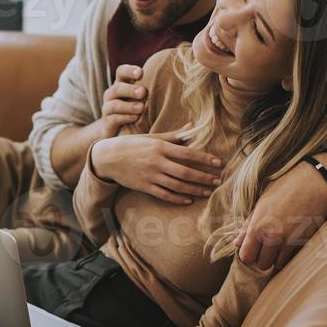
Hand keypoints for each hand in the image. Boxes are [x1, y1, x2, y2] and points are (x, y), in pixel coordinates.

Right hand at [90, 130, 222, 203]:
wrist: (107, 158)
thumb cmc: (132, 145)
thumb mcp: (151, 137)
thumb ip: (173, 135)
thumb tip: (192, 127)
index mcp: (160, 147)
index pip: (187, 153)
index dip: (204, 158)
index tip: (218, 163)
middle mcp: (156, 162)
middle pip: (185, 172)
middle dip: (204, 177)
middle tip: (218, 180)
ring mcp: (150, 176)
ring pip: (177, 185)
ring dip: (195, 189)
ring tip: (209, 191)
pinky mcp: (144, 187)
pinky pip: (164, 195)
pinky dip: (177, 198)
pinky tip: (189, 200)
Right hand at [102, 64, 148, 133]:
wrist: (119, 130)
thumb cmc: (137, 109)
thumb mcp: (142, 97)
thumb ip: (150, 87)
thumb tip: (172, 77)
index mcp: (121, 83)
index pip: (121, 72)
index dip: (129, 71)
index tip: (140, 73)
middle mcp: (111, 94)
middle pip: (117, 88)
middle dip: (130, 90)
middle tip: (143, 92)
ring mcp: (107, 109)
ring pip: (114, 105)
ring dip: (128, 106)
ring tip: (141, 108)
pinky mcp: (107, 123)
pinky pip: (114, 119)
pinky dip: (125, 118)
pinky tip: (136, 118)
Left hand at [235, 157, 326, 270]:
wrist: (312, 182)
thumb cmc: (283, 189)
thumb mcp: (260, 204)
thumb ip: (248, 226)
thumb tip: (236, 243)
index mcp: (258, 227)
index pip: (246, 257)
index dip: (248, 254)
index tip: (252, 248)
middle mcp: (273, 237)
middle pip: (261, 264)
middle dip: (261, 258)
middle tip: (265, 247)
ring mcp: (290, 241)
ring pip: (277, 264)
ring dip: (276, 257)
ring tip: (278, 244)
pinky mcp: (305, 241)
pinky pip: (291, 258)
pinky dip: (288, 254)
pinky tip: (288, 241)